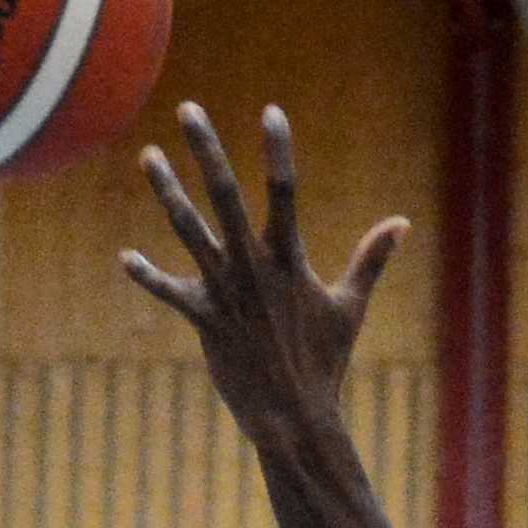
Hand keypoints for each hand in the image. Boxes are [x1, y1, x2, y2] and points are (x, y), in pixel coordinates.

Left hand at [122, 103, 404, 446]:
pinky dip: (147, 276)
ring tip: (148, 156)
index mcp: (289, 259)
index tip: (271, 111)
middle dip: (206, 151)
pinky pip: (169, 292)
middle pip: (225, 196)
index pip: (285, 191)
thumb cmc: (324, 362)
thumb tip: (402, 224)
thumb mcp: (350, 306)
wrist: (294, 417)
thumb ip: (371, 259)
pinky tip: (125, 258)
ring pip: (189, 230)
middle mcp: (253, 267)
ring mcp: (225, 291)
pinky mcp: (204, 319)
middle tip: (188, 109)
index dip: (278, 150)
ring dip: (167, 191)